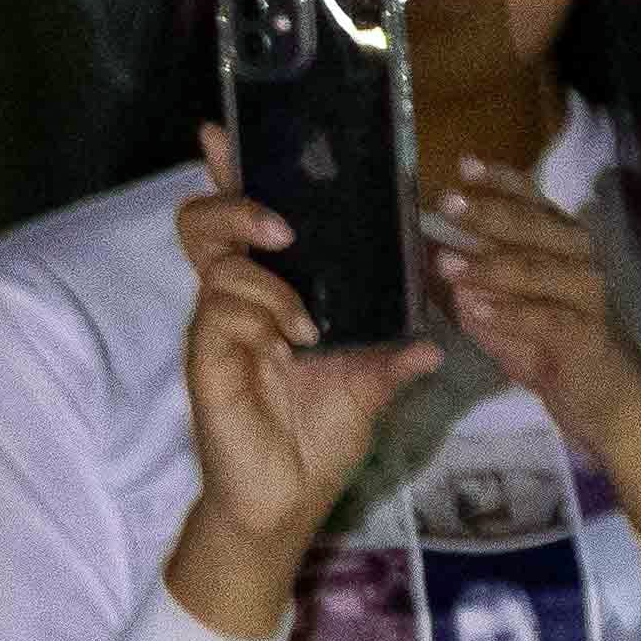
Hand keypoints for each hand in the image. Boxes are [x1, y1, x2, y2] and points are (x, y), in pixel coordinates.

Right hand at [167, 122, 440, 629]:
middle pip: (204, 224)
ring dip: (260, 263)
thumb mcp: (371, 384)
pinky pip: (222, 308)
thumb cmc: (317, 442)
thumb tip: (437, 336)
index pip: (242, 224)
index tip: (226, 134)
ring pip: (214, 260)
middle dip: (235, 200)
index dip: (232, 176)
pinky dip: (265, 308)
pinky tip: (298, 334)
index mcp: (270, 296)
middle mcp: (235, 304)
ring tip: (300, 297)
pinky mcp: (207, 361)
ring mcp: (216, 331)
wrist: (287, 505)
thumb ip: (395, 350)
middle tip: (282, 220)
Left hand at [427, 155, 640, 461]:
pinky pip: (547, 318)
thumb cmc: (548, 348)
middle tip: (447, 202)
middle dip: (488, 214)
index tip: (463, 166)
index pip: (532, 202)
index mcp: (560, 245)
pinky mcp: (586, 335)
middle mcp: (579, 259)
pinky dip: (510, 313)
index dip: (500, 182)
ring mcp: (587, 294)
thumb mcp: (502, 311)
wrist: (602, 398)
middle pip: (534, 227)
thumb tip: (429, 252)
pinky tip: (476, 311)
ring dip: (489, 265)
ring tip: (445, 262)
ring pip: (539, 270)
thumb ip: (472, 283)